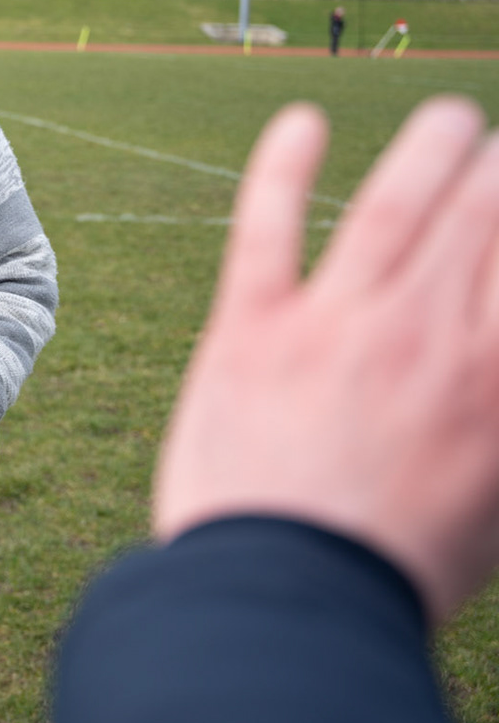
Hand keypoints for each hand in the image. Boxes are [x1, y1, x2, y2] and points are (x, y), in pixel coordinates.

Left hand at [153, 97, 498, 622]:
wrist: (286, 601)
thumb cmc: (395, 570)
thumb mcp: (494, 502)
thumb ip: (498, 419)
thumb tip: (488, 369)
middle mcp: (428, 333)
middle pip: (483, 218)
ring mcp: (337, 322)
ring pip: (394, 205)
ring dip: (429, 150)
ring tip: (450, 121)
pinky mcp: (249, 328)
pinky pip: (268, 228)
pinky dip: (282, 167)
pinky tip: (298, 121)